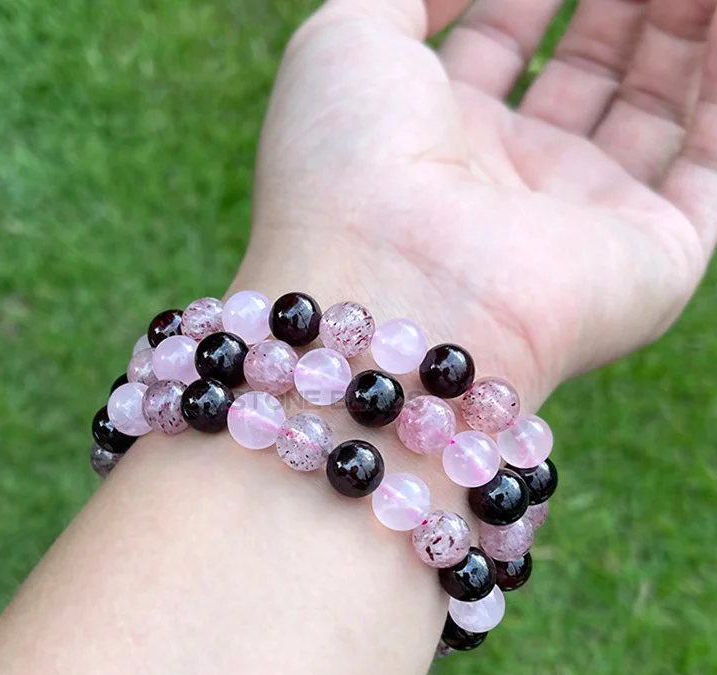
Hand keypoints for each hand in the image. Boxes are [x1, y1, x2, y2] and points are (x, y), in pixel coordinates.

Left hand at [243, 0, 715, 406]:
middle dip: (616, 3)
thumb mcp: (346, 44)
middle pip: (580, 73)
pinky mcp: (649, 263)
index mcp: (432, 138)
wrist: (389, 293)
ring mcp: (576, 224)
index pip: (499, 43)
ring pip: (651, 109)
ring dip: (677, 33)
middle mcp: (505, 184)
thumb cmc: (348, 164)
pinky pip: (709, 167)